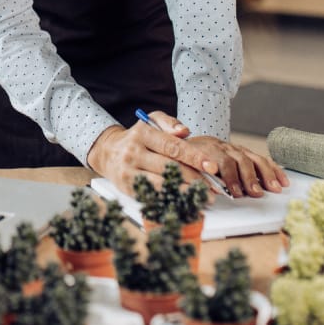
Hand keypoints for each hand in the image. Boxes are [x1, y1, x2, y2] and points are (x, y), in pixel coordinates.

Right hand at [86, 113, 289, 198]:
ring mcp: (129, 171)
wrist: (108, 152)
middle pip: (171, 167)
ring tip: (206, 197)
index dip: (194, 156)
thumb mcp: (150, 122)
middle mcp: (134, 152)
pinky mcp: (128, 188)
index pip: (172, 146)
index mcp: (142, 133)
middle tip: (215, 186)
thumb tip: (185, 131)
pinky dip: (173, 200)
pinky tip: (187, 202)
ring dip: (188, 192)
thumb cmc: (137, 138)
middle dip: (196, 178)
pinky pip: (154, 196)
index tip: (212, 166)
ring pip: (164, 184)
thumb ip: (169, 123)